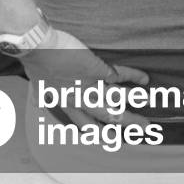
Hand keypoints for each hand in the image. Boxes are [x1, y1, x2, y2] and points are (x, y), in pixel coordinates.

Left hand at [21, 28, 150, 127]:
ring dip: (135, 103)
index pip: (85, 124)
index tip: (110, 138)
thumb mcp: (37, 85)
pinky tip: (144, 78)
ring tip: (149, 104)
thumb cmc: (35, 62)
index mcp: (66, 103)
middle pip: (108, 117)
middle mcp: (81, 99)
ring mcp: (91, 85)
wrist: (37, 46)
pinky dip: (134, 76)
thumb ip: (41, 95)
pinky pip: (120, 75)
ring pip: (118, 100)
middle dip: (127, 124)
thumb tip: (37, 102)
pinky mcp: (98, 69)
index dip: (99, 133)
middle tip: (142, 128)